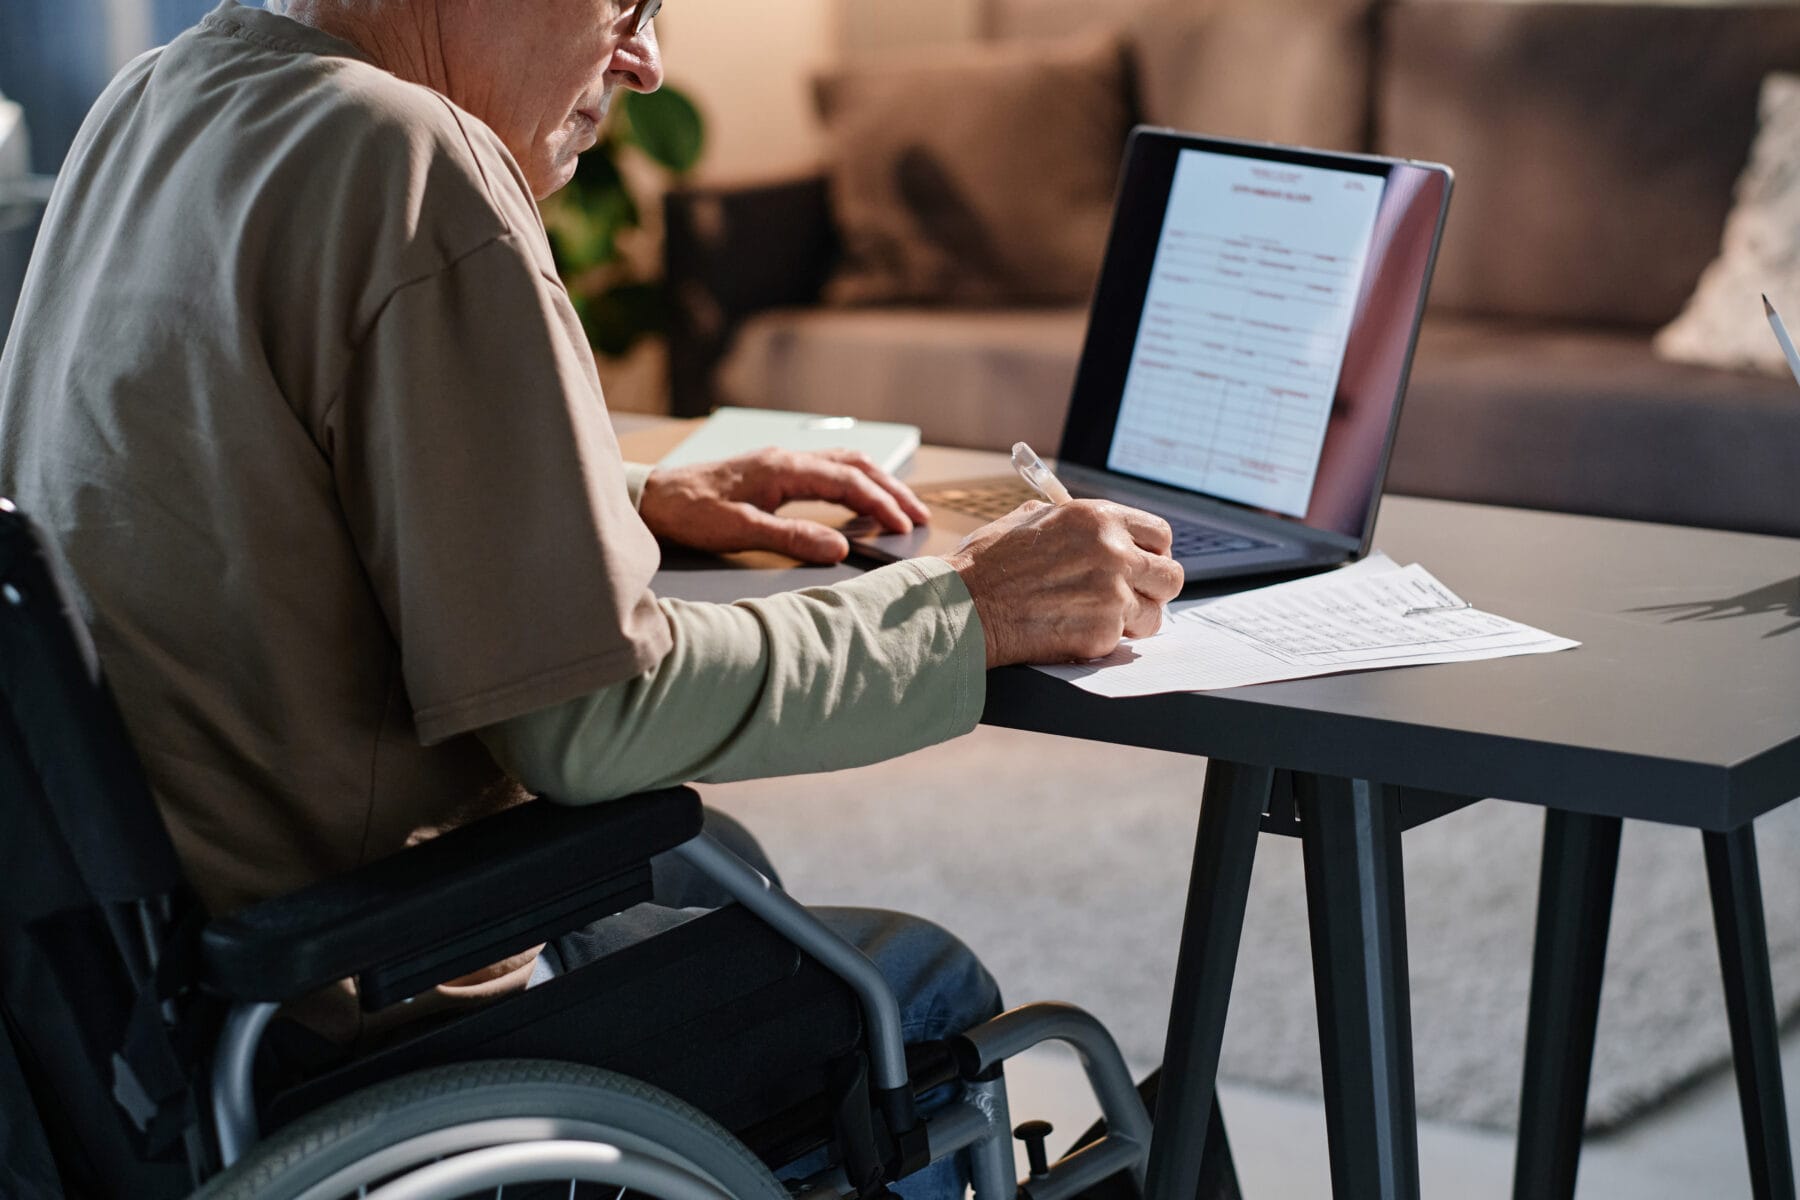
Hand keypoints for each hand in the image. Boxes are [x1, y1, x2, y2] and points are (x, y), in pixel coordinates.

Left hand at [638, 448, 930, 563]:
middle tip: (919, 517)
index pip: (847, 481)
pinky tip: (858, 501)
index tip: (905, 528)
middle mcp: (786, 458)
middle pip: (854, 465)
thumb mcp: (739, 532)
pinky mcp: (771, 472)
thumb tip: (840, 547)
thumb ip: (792, 538)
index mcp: (782, 468)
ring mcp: (779, 462)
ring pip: (842, 464)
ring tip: (901, 508)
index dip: (881, 504)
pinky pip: (825, 470)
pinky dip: (853, 483)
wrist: (651, 499)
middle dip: (891, 490)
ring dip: (875, 483)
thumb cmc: (689, 513)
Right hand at [943, 500, 1183, 667]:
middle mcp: (1114, 553)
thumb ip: (1071, 523)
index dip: (1154, 553)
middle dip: (1155, 589)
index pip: (1160, 534)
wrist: (963, 607)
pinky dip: (1102, 641)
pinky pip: (1121, 642)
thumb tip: (1090, 529)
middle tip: (1132, 597)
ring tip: (1099, 619)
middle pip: (1171, 576)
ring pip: (1154, 616)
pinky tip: (1072, 631)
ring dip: (1134, 621)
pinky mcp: (1102, 634)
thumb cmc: (986, 565)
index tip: (1145, 564)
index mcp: (1099, 518)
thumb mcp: (1029, 521)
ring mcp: (1112, 596)